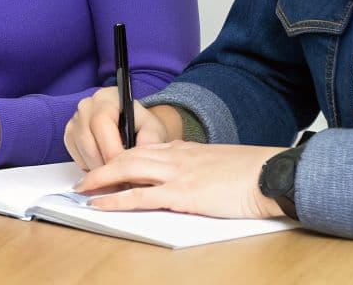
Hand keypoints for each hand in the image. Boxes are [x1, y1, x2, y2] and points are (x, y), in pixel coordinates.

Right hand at [63, 86, 174, 169]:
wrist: (133, 129)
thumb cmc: (141, 127)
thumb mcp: (153, 129)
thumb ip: (151, 138)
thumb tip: (143, 149)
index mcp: (108, 98)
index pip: (101, 122)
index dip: (111, 149)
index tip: (124, 170)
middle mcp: (87, 105)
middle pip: (88, 138)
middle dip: (104, 164)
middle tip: (120, 181)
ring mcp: (75, 120)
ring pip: (81, 150)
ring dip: (98, 169)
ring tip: (116, 180)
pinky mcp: (70, 135)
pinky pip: (75, 157)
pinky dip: (89, 168)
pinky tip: (105, 170)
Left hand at [74, 141, 285, 219]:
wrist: (269, 174)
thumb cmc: (251, 172)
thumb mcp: (219, 163)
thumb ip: (199, 166)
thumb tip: (190, 178)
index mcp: (185, 149)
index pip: (143, 148)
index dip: (121, 157)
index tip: (108, 166)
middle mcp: (176, 157)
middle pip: (127, 155)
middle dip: (102, 166)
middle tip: (84, 178)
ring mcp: (177, 174)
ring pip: (126, 170)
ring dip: (100, 180)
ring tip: (83, 189)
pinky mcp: (181, 194)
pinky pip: (139, 196)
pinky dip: (115, 200)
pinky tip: (100, 205)